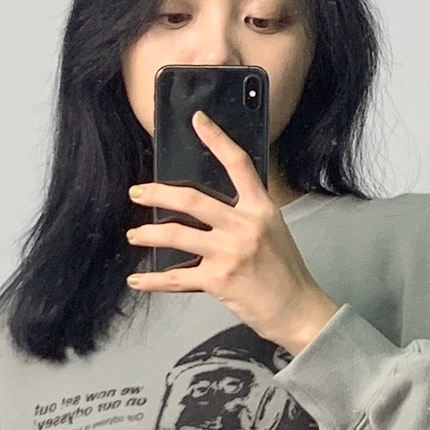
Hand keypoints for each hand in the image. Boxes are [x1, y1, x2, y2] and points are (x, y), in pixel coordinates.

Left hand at [124, 110, 339, 355]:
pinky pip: (175, 277)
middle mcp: (243, 226)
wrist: (295, 309)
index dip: (217, 139)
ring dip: (148, 235)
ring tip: (134, 236)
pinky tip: (137, 280)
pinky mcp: (217, 280)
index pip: (238, 164)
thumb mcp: (274, 230)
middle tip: (136, 193)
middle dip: (157, 193)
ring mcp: (229, 252)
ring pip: (176, 235)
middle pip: (191, 199)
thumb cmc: (285, 271)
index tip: (197, 120)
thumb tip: (214, 203)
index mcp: (260, 208)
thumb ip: (247, 213)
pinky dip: (152, 280)